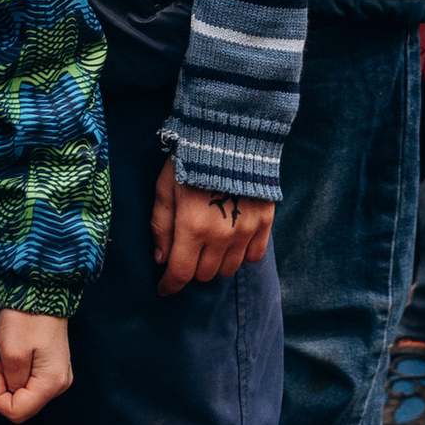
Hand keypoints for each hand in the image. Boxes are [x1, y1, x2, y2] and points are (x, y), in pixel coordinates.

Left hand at [0, 307, 73, 421]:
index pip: (17, 412)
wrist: (41, 292)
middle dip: (4, 390)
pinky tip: (17, 356)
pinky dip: (17, 375)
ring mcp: (58, 376)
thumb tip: (14, 391)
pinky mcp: (52, 367)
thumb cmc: (26, 318)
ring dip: (11, 381)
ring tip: (8, 357)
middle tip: (0, 363)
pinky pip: (30, 384)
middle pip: (23, 407)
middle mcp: (59, 384)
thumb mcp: (11, 353)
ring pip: (26, 396)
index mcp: (51, 383)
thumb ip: (11, 382)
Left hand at [151, 158, 275, 294]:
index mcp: (192, 227)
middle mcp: (221, 235)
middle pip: (204, 274)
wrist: (231, 136)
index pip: (181, 273)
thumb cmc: (191, 160)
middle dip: (190, 269)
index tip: (164, 289)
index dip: (169, 286)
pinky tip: (231, 242)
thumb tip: (161, 259)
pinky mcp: (264, 223)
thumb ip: (161, 226)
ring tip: (208, 247)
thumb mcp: (165, 189)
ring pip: (228, 269)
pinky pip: (252, 256)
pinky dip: (240, 255)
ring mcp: (246, 231)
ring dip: (215, 264)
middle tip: (186, 254)